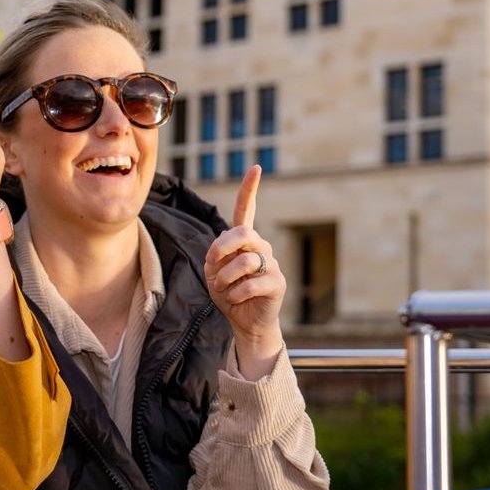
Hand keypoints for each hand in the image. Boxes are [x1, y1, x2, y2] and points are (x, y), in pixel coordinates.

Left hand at [203, 166, 285, 370]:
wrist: (245, 322)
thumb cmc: (228, 293)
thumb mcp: (213, 272)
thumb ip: (215, 257)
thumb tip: (225, 253)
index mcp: (244, 240)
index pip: (246, 210)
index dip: (249, 189)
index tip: (256, 167)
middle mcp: (260, 247)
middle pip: (242, 233)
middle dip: (221, 248)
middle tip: (212, 264)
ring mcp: (271, 264)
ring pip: (244, 261)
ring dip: (224, 278)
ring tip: (223, 289)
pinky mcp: (277, 283)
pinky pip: (251, 283)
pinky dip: (235, 293)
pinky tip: (235, 299)